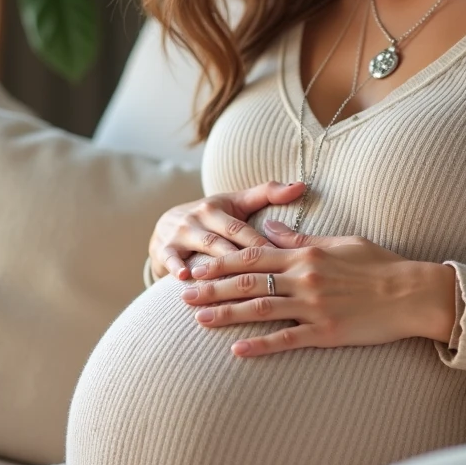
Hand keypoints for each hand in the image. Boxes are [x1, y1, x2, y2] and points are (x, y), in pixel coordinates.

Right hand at [147, 181, 307, 280]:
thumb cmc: (213, 217)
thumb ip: (267, 194)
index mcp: (218, 207)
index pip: (242, 228)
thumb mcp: (236, 202)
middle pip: (224, 239)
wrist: (167, 224)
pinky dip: (175, 267)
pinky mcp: (163, 248)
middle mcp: (199, 216)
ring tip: (228, 279)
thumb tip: (302, 185)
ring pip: (202, 249)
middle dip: (242, 258)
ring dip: (213, 265)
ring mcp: (180, 232)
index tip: (282, 261)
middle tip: (264, 278)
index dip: (262, 244)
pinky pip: (170, 258)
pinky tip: (183, 278)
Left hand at [182, 219, 450, 356]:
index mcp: (306, 254)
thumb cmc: (378, 265)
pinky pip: (287, 339)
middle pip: (248, 281)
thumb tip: (274, 228)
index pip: (253, 255)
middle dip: (212, 288)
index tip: (198, 266)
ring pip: (260, 309)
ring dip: (227, 314)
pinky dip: (260, 345)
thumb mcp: (339, 242)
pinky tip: (237, 350)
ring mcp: (314, 307)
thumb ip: (302, 238)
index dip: (221, 262)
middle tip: (183, 294)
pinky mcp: (326, 332)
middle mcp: (304, 279)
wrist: (410, 292)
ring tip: (199, 319)